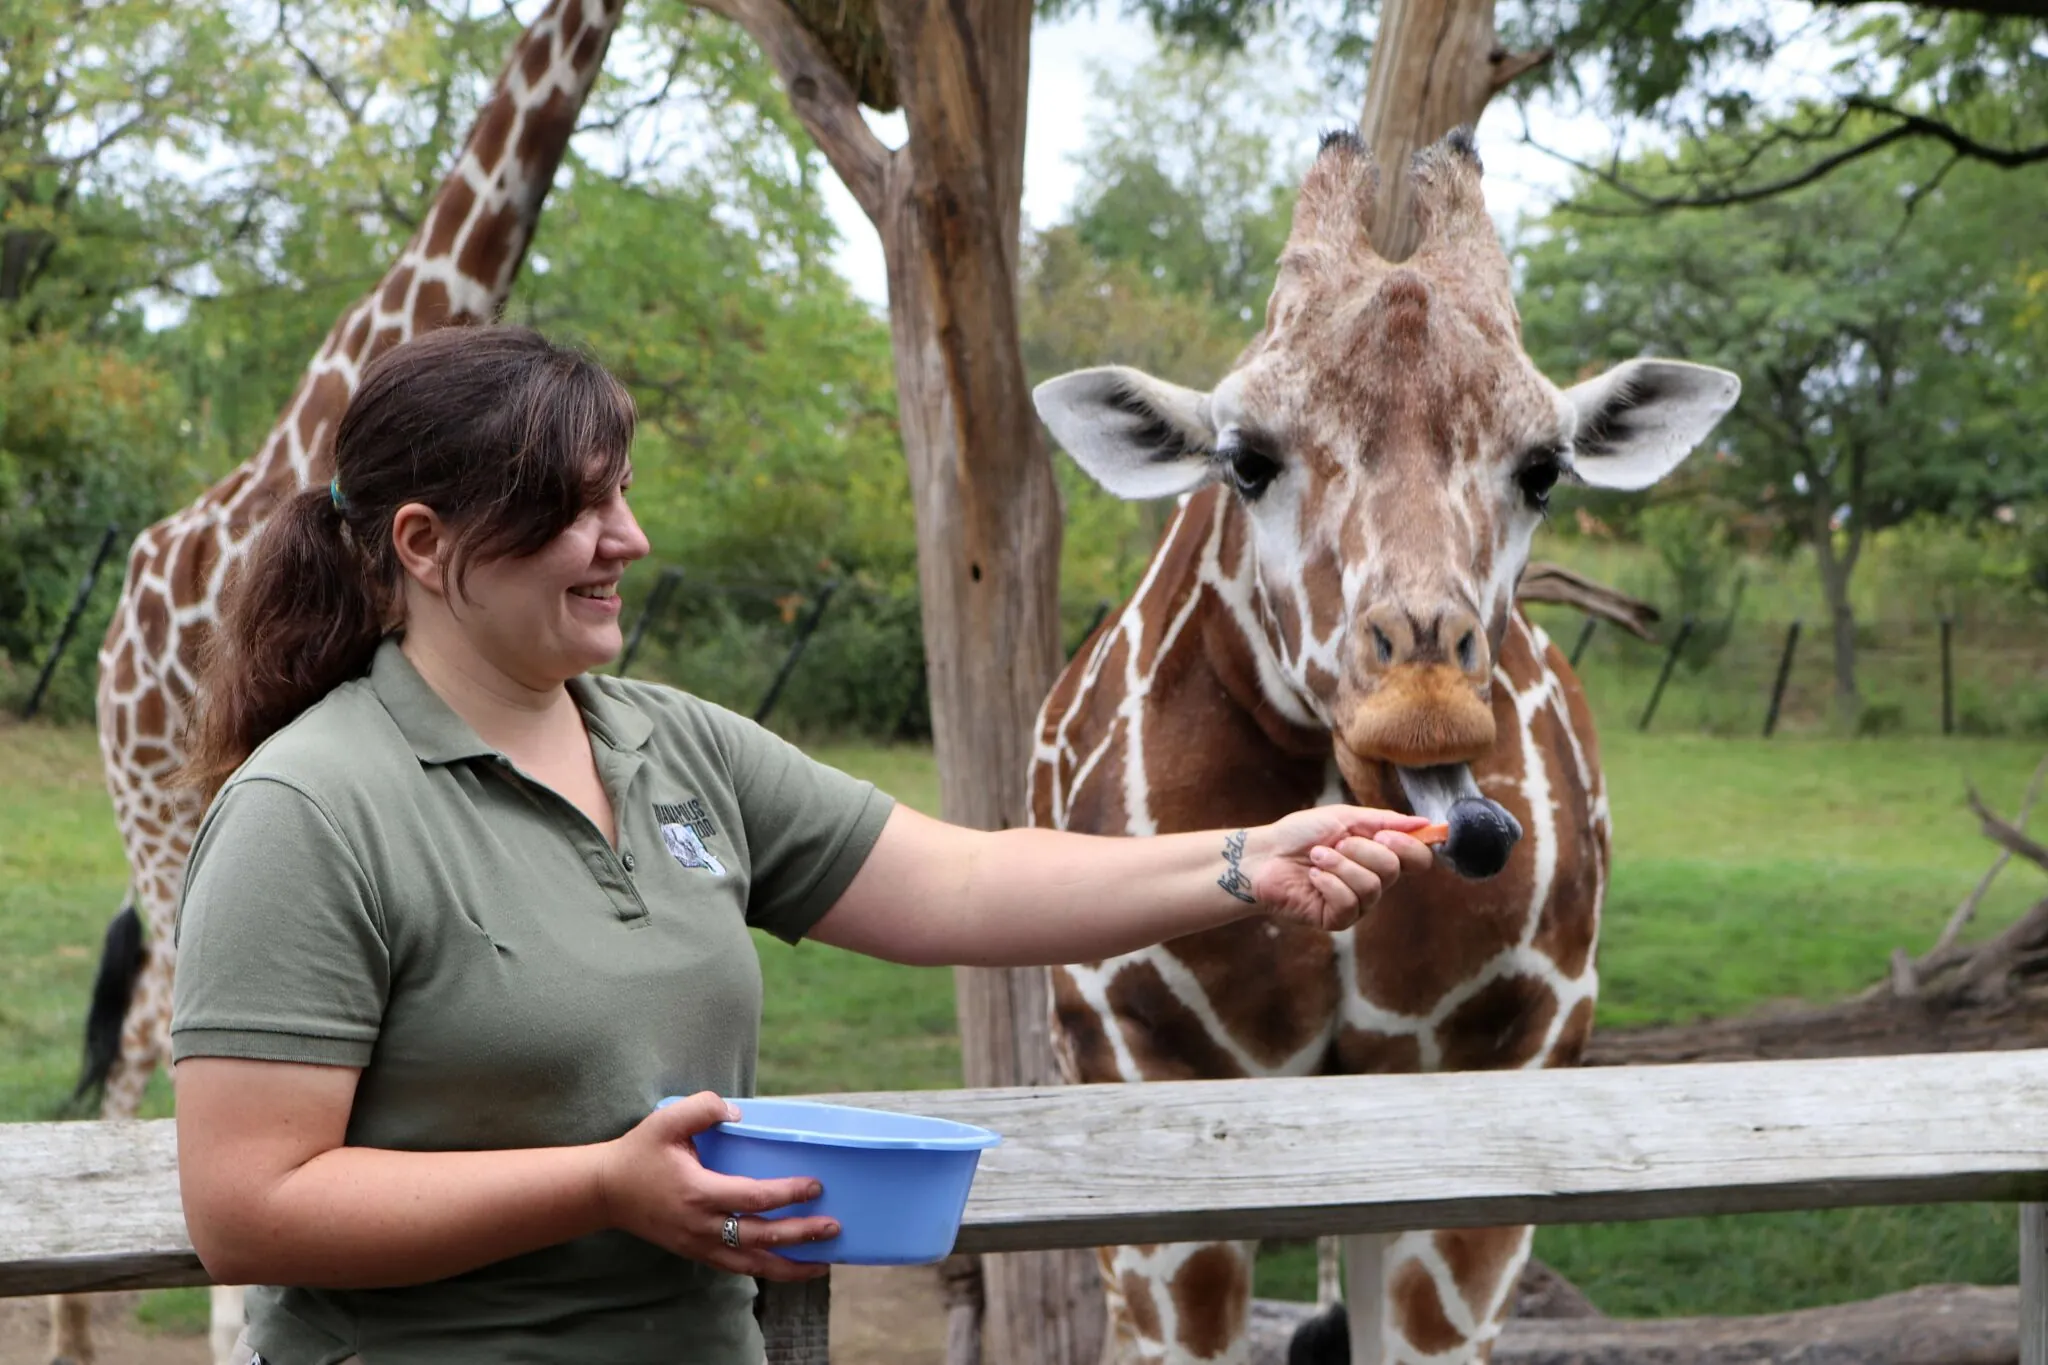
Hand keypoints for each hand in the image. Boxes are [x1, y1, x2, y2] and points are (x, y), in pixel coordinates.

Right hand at [595, 1091, 837, 1280]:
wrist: (606, 1191)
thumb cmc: (639, 1153)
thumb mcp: (666, 1120)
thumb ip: (703, 1107)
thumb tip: (738, 1113)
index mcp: (698, 1193)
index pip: (753, 1198)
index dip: (787, 1193)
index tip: (815, 1185)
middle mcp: (702, 1226)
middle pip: (761, 1238)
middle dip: (801, 1235)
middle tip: (834, 1227)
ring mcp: (699, 1245)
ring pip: (752, 1264)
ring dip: (790, 1265)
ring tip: (824, 1263)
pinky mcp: (697, 1254)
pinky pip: (738, 1268)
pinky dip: (767, 1270)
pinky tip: (790, 1266)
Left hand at [1240, 806, 1435, 930]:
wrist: (1264, 855)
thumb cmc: (1299, 834)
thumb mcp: (1344, 818)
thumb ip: (1384, 820)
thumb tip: (1425, 822)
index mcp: (1378, 856)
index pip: (1417, 860)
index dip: (1409, 848)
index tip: (1385, 835)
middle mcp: (1372, 881)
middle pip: (1393, 869)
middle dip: (1362, 850)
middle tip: (1337, 843)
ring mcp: (1356, 903)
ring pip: (1371, 886)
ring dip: (1340, 865)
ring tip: (1316, 857)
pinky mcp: (1337, 919)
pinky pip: (1349, 903)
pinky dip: (1329, 883)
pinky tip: (1312, 877)